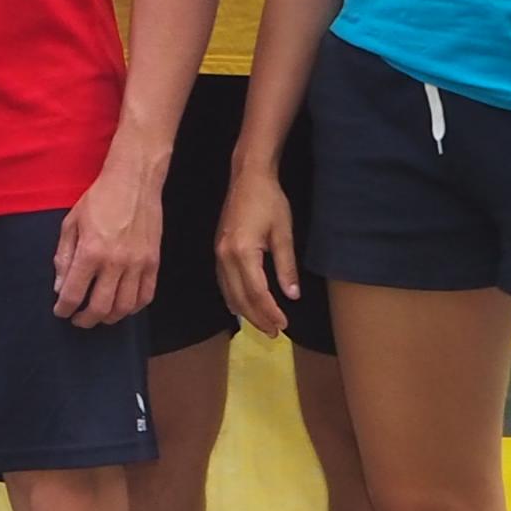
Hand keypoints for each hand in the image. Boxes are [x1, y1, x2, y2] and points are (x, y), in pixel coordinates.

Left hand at [52, 158, 163, 327]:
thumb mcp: (71, 223)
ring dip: (109, 318)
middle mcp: (115, 262)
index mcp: (91, 252)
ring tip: (99, 315)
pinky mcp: (154, 262)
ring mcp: (138, 264)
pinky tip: (122, 306)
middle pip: (100, 307)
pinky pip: (146, 296)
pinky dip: (133, 308)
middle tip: (77, 319)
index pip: (74, 293)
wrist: (134, 181)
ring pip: (124, 307)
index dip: (64, 308)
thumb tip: (60, 287)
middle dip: (85, 319)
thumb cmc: (99, 199)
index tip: (60, 311)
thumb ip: (64, 256)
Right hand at [216, 156, 298, 338]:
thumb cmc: (270, 201)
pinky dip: (234, 299)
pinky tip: (243, 307)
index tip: (284, 323)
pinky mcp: (218, 251)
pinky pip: (223, 283)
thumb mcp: (284, 233)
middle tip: (275, 332)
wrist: (247, 177)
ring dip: (245, 312)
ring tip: (263, 325)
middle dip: (257, 317)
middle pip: (240, 297)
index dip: (269, 311)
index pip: (256, 292)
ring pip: (229, 293)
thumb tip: (292, 295)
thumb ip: (286, 266)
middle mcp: (225, 256)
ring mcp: (218, 254)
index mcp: (242, 252)